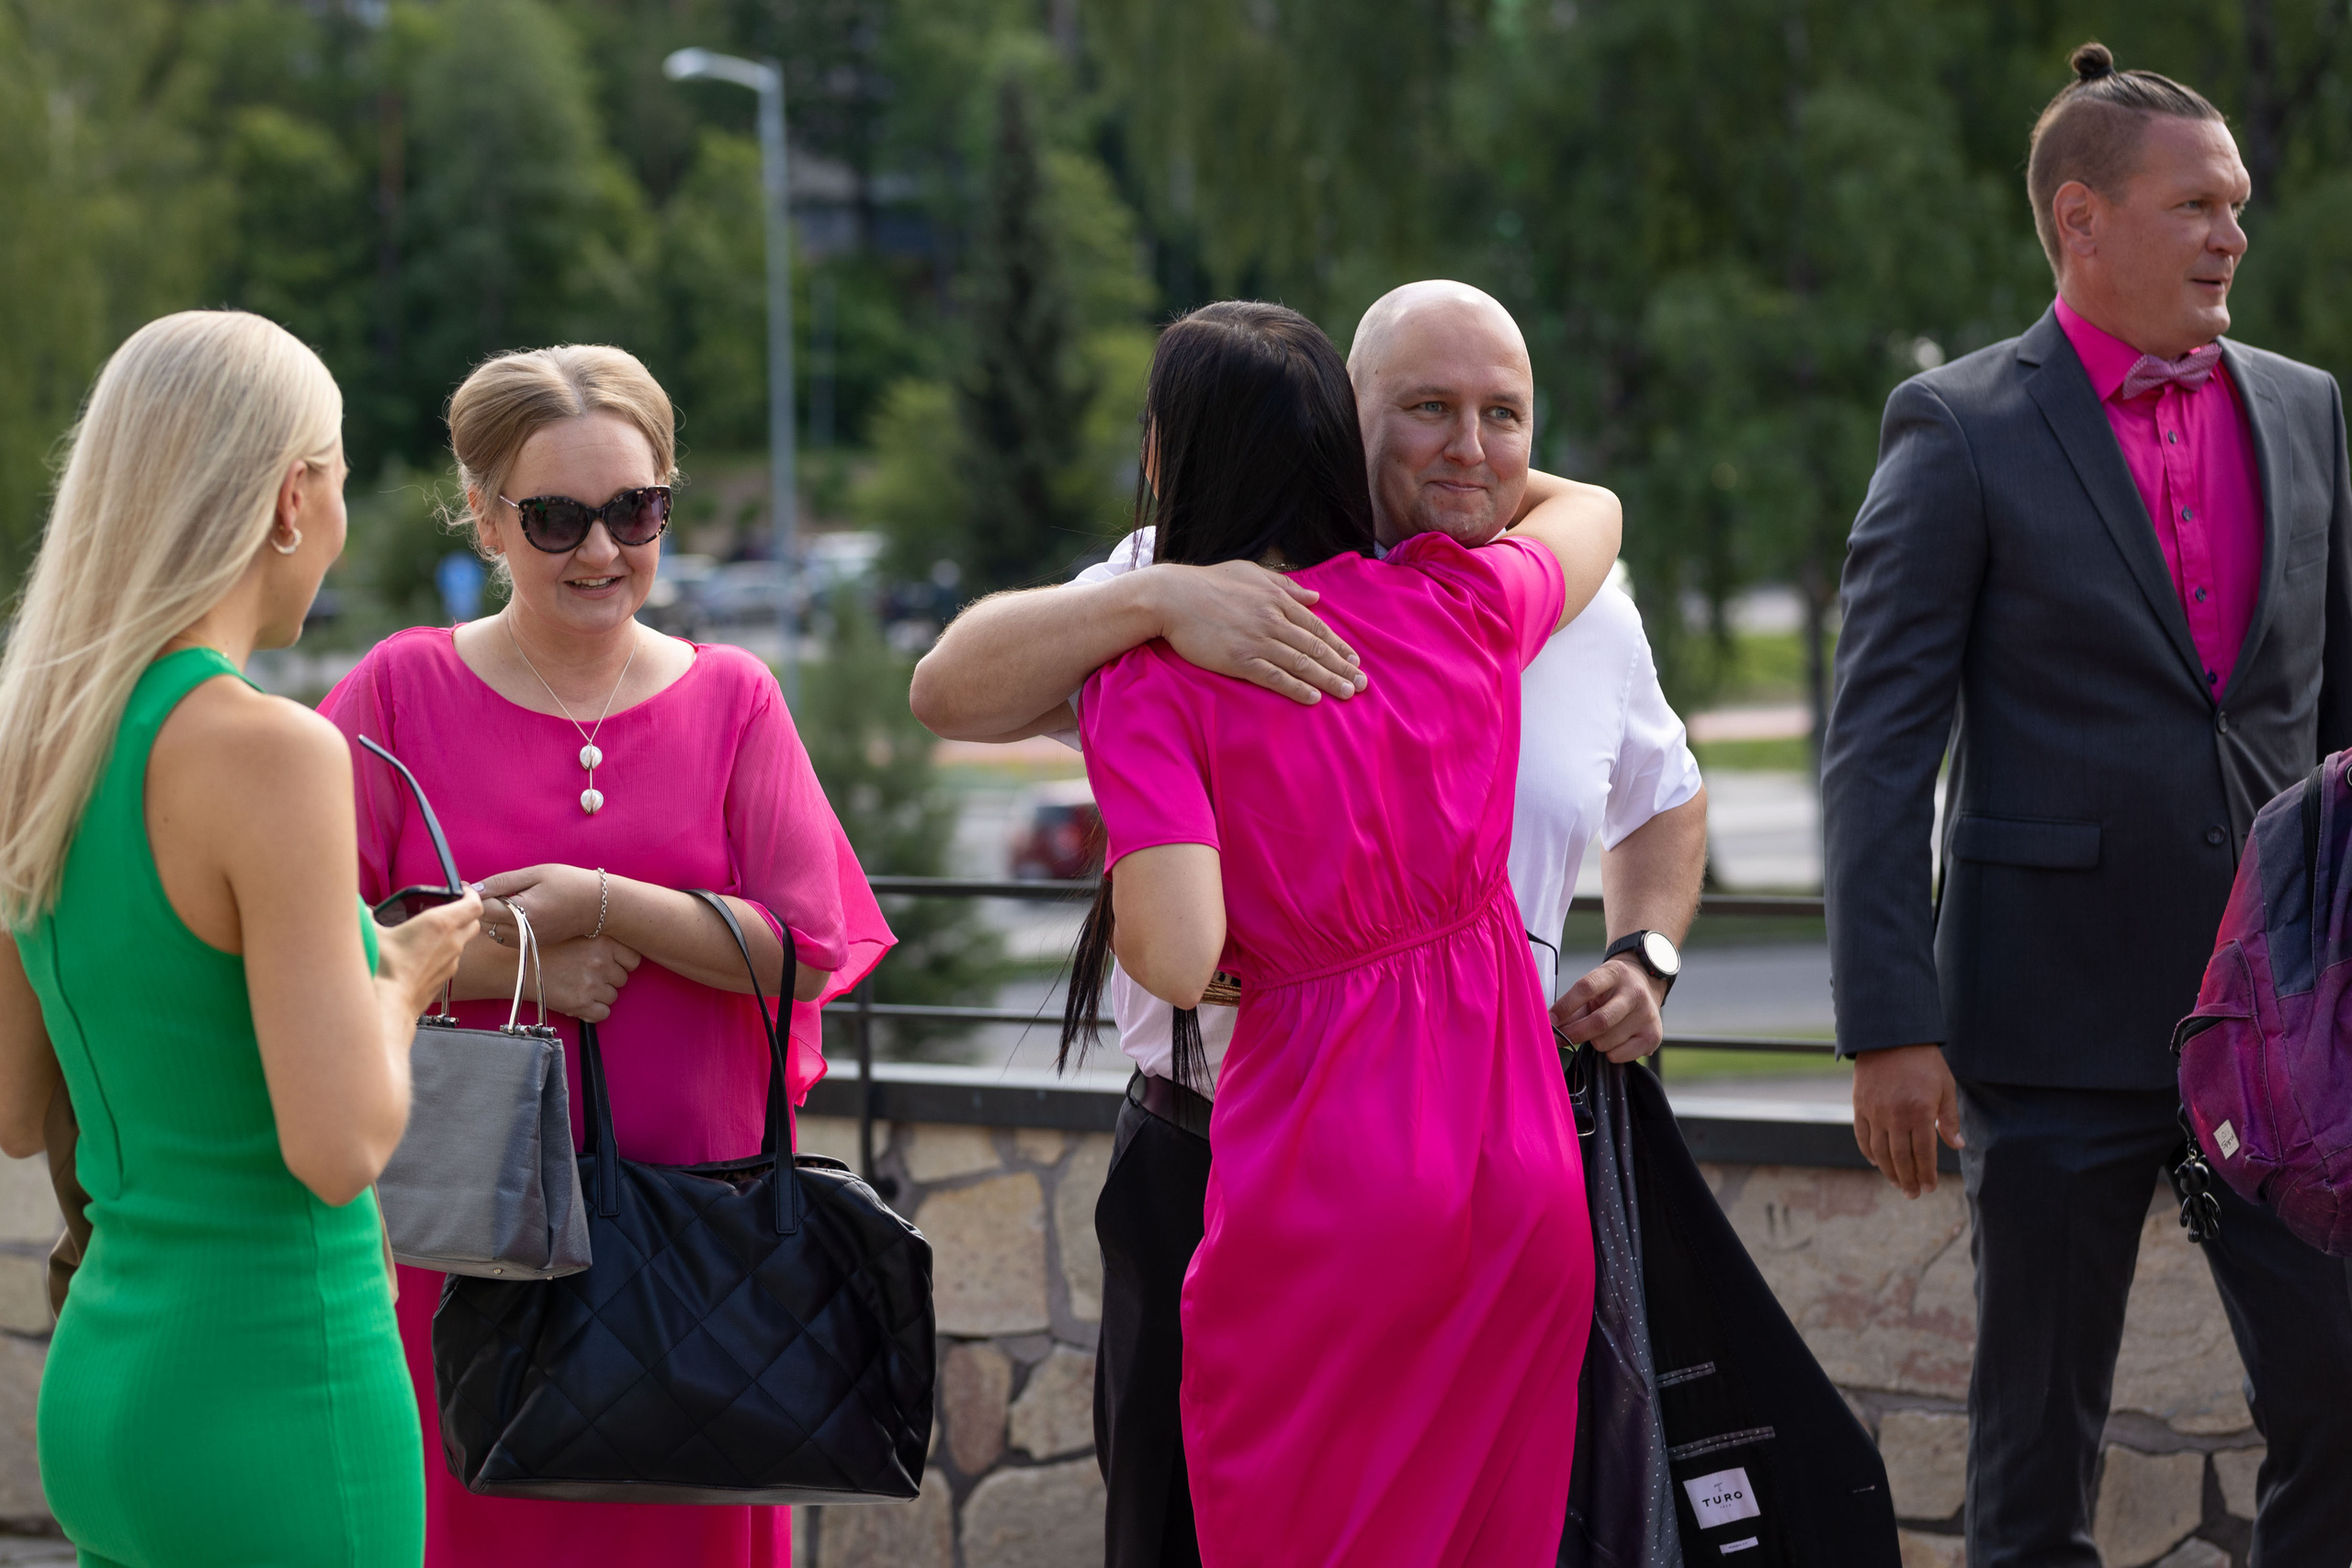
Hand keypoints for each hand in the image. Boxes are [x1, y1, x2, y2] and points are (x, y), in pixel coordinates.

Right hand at [378, 891, 482, 1018]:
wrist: (390, 1005)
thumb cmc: (385, 970)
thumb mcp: (374, 935)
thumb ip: (368, 917)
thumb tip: (362, 910)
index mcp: (440, 924)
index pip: (473, 903)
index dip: (472, 894)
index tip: (463, 889)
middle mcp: (452, 942)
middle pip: (474, 922)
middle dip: (466, 913)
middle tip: (450, 908)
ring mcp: (452, 962)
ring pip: (463, 942)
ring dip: (455, 934)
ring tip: (433, 932)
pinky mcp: (445, 979)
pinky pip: (452, 960)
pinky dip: (445, 953)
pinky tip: (425, 954)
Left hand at [478, 865, 602, 945]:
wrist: (600, 906)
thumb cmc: (571, 884)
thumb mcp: (537, 874)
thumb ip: (503, 882)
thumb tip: (475, 888)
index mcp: (524, 911)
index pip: (482, 908)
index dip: (470, 895)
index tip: (465, 885)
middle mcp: (523, 931)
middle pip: (484, 923)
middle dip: (479, 907)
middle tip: (485, 890)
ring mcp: (528, 941)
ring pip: (492, 933)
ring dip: (491, 918)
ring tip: (502, 901)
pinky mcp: (532, 945)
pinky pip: (505, 938)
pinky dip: (502, 926)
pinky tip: (513, 912)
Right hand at [526, 935, 641, 1022]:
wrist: (517, 964)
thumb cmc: (548, 946)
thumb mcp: (579, 932)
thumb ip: (605, 941)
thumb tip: (629, 955)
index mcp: (604, 942)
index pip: (634, 959)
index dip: (622, 963)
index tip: (610, 963)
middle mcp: (601, 962)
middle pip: (623, 979)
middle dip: (609, 979)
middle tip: (587, 974)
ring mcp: (591, 984)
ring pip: (612, 997)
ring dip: (600, 995)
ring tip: (578, 985)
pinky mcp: (580, 1004)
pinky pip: (603, 1014)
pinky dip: (593, 1011)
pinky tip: (579, 1000)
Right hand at [1149, 561, 1368, 702]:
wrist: (1173, 598)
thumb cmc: (1209, 583)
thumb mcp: (1251, 572)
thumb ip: (1285, 584)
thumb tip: (1315, 596)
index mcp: (1277, 599)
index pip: (1316, 626)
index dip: (1338, 645)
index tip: (1355, 660)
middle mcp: (1273, 620)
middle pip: (1315, 648)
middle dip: (1342, 667)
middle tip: (1362, 684)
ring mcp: (1258, 641)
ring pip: (1302, 664)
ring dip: (1328, 680)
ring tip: (1348, 693)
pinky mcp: (1240, 660)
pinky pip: (1276, 677)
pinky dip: (1298, 688)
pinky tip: (1314, 698)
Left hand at [1553, 957, 1665, 1064]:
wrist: (1646, 985)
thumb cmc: (1611, 991)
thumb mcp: (1593, 989)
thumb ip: (1572, 1009)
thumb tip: (1551, 1031)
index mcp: (1614, 974)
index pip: (1586, 988)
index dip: (1565, 1006)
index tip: (1549, 1020)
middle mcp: (1634, 993)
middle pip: (1599, 1021)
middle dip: (1575, 1033)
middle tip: (1561, 1038)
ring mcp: (1647, 1014)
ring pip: (1606, 1042)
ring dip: (1594, 1042)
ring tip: (1600, 1032)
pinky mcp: (1654, 1035)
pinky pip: (1619, 1055)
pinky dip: (1609, 1053)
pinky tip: (1615, 1041)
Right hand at [1852, 1043, 1964, 1197]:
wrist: (1890, 1037)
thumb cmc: (1924, 1062)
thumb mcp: (1945, 1087)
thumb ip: (1949, 1119)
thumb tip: (1957, 1146)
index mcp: (1920, 1113)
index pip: (1924, 1154)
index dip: (1927, 1174)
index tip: (1930, 1188)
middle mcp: (1895, 1116)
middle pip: (1901, 1158)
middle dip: (1909, 1180)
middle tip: (1914, 1194)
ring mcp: (1875, 1112)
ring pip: (1881, 1152)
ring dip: (1890, 1172)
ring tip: (1898, 1184)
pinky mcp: (1860, 1106)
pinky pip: (1863, 1136)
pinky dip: (1869, 1153)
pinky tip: (1877, 1163)